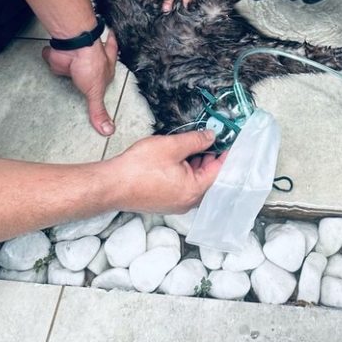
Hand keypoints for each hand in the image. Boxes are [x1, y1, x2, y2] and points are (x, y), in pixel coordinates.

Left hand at [42, 30, 118, 134]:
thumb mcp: (95, 93)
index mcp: (105, 69)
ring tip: (72, 55)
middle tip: (95, 55)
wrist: (73, 46)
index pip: (110, 69)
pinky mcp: (60, 57)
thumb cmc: (90, 63)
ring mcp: (75, 58)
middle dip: (98, 52)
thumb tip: (108, 130)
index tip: (114, 51)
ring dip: (73, 55)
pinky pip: (54, 57)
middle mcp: (91, 62)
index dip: (112, 61)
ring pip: (76, 57)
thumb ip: (98, 111)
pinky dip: (50, 56)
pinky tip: (49, 54)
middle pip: (96, 58)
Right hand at [108, 130, 225, 212]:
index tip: (229, 142)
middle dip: (210, 158)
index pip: (219, 171)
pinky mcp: (165, 202)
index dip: (225, 154)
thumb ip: (195, 140)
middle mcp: (188, 202)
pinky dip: (185, 172)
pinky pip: (183, 186)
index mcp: (194, 191)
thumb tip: (210, 137)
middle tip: (211, 139)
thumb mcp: (171, 146)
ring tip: (192, 146)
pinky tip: (178, 159)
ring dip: (196, 165)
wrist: (112, 184)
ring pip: (195, 182)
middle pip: (208, 178)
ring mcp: (176, 204)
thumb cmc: (137, 169)